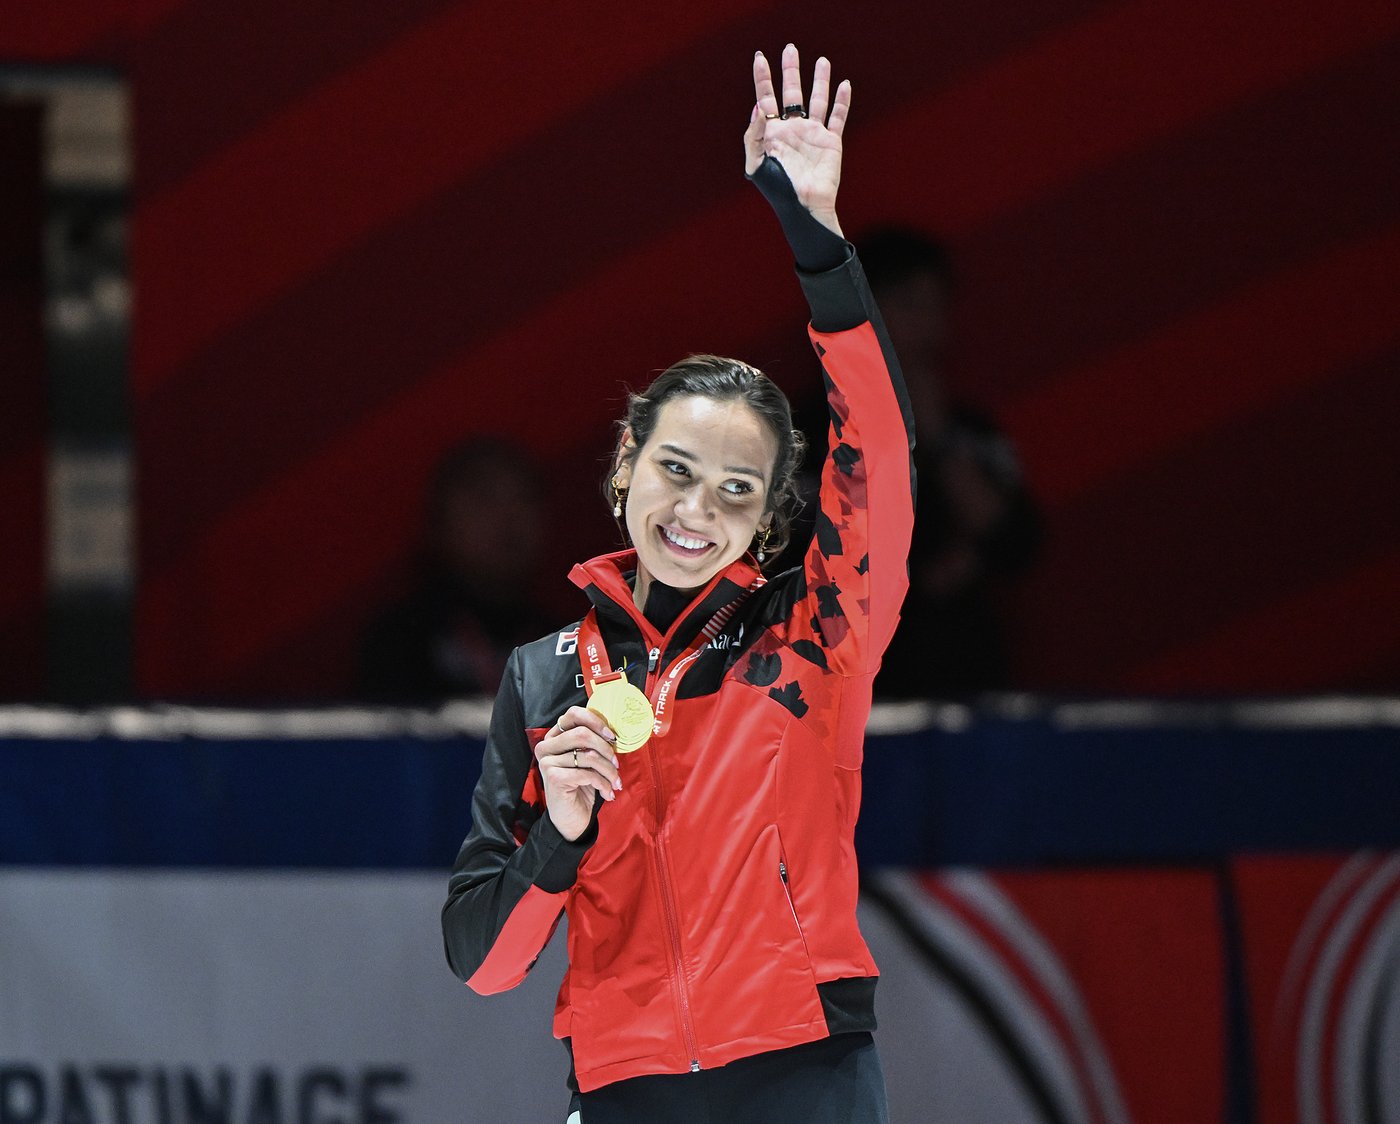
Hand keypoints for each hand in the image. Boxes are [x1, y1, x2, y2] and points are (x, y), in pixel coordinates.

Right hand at [535, 706, 621, 841]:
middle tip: (617, 764)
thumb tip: (613, 732)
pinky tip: (607, 793)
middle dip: (606, 750)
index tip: (612, 737)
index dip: (596, 721)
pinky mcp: (553, 777)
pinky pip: (587, 774)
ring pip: (589, 756)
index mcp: (554, 737)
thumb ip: (592, 743)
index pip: (573, 714)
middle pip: (582, 734)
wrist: (571, 819)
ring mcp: (547, 762)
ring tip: (615, 782)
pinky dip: (603, 784)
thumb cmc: (581, 787)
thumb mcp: (588, 761)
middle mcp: (546, 747)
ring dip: (609, 771)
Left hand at [744, 44, 850, 235]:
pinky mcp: (831, 141)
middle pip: (791, 93)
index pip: (765, 98)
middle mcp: (792, 130)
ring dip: (819, 80)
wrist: (803, 206)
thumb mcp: (756, 165)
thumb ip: (754, 136)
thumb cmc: (777, 190)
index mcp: (772, 133)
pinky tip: (844, 84)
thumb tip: (758, 108)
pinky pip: (838, 117)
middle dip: (790, 71)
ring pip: (817, 100)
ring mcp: (812, 134)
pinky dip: (842, 101)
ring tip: (822, 60)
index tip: (760, 58)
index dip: (762, 78)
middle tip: (790, 49)